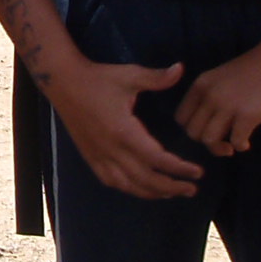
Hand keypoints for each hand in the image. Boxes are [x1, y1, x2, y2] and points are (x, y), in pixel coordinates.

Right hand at [44, 52, 197, 198]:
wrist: (63, 82)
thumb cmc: (98, 78)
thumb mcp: (129, 75)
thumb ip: (156, 77)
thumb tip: (181, 68)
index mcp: (123, 131)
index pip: (157, 159)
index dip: (179, 169)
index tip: (197, 172)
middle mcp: (111, 149)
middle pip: (146, 179)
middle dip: (171, 187)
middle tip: (192, 189)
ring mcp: (98, 156)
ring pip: (128, 185)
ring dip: (152, 192)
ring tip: (171, 193)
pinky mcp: (90, 156)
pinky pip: (111, 181)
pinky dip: (129, 189)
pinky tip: (141, 189)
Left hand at [174, 30, 260, 155]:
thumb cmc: (256, 67)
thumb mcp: (221, 78)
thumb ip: (212, 96)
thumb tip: (209, 122)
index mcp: (201, 85)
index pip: (181, 118)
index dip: (193, 129)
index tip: (209, 130)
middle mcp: (209, 95)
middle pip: (192, 132)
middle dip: (206, 142)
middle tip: (222, 143)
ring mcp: (227, 105)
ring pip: (208, 140)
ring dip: (220, 149)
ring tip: (232, 145)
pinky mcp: (247, 115)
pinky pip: (235, 141)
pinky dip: (240, 146)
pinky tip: (246, 143)